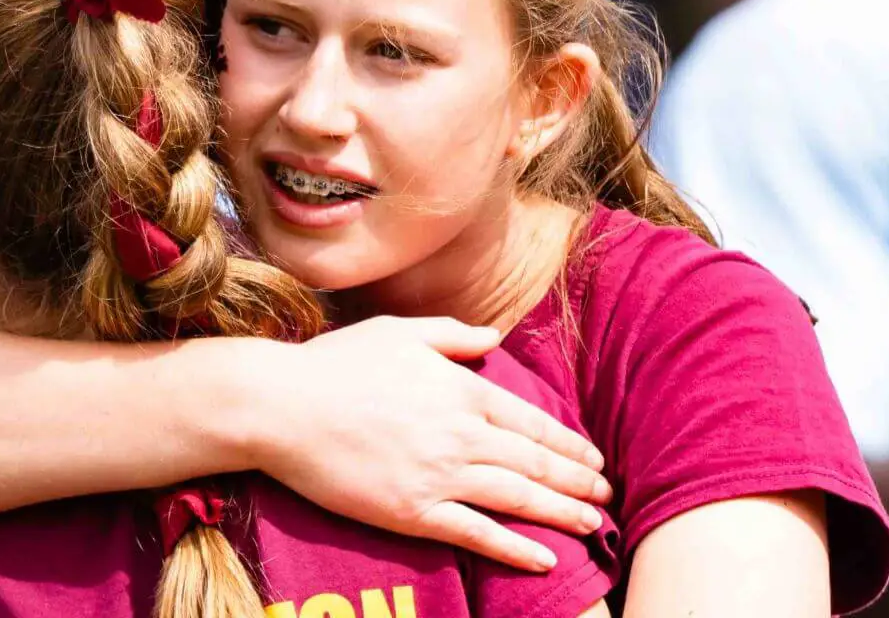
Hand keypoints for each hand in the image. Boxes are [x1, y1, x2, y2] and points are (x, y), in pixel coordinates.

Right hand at [237, 315, 612, 571]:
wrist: (280, 406)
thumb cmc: (336, 364)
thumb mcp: (401, 330)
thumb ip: (454, 334)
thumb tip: (493, 338)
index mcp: (463, 389)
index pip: (533, 422)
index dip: (570, 444)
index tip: (595, 458)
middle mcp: (461, 433)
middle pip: (536, 462)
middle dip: (579, 481)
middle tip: (608, 495)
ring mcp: (439, 474)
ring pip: (518, 497)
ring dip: (563, 512)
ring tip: (593, 523)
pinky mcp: (411, 511)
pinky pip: (476, 534)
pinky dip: (515, 548)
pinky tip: (545, 558)